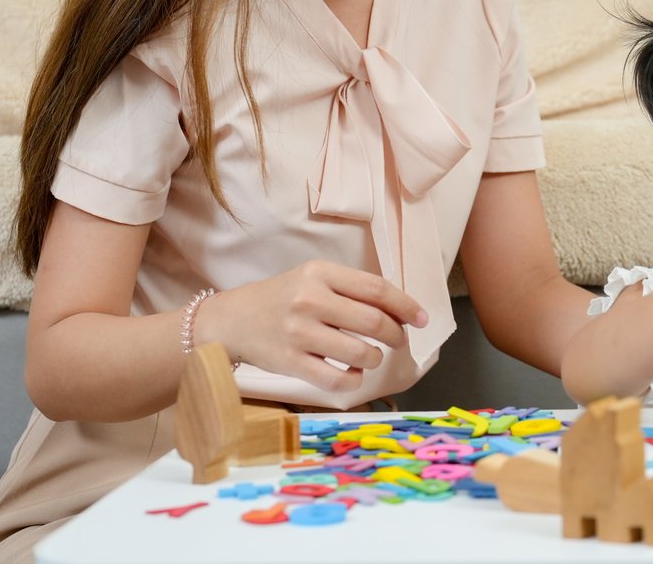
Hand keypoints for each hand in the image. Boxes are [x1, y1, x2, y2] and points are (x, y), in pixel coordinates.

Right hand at [198, 261, 426, 392]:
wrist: (231, 320)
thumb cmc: (281, 298)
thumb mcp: (313, 279)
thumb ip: (350, 290)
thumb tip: (399, 310)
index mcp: (320, 273)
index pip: (376, 289)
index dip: (406, 305)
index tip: (421, 319)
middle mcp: (310, 300)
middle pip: (373, 321)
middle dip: (396, 335)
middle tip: (399, 340)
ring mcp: (298, 333)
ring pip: (359, 353)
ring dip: (375, 358)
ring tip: (370, 356)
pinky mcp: (289, 363)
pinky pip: (337, 380)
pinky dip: (354, 380)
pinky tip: (352, 374)